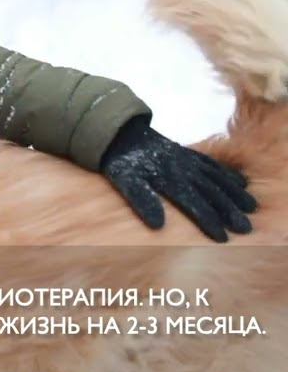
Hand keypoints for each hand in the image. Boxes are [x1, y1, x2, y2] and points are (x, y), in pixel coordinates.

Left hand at [100, 116, 256, 241]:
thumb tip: (157, 225)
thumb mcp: (125, 181)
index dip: (208, 221)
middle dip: (229, 211)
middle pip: (211, 192)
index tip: (222, 238)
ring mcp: (188, 160)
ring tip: (251, 208)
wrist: (120, 134)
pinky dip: (228, 173)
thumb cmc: (121, 162)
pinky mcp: (189, 154)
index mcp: (168, 178)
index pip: (193, 203)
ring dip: (235, 193)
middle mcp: (183, 169)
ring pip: (217, 178)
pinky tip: (242, 182)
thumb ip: (142, 200)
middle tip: (245, 228)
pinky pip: (213, 164)